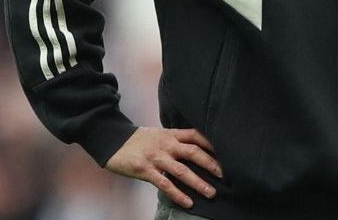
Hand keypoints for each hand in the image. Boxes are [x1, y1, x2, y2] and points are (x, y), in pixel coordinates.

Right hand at [105, 127, 223, 208]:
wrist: (112, 141)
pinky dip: (178, 194)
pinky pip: (165, 184)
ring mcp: (156, 157)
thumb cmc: (138, 140)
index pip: (196, 135)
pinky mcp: (145, 170)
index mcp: (170, 134)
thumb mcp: (158, 135)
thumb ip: (175, 140)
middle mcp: (166, 144)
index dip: (212, 144)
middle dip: (211, 164)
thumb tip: (194, 150)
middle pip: (193, 152)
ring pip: (182, 170)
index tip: (226, 152)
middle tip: (225, 175)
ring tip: (212, 192)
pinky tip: (188, 202)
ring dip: (199, 182)